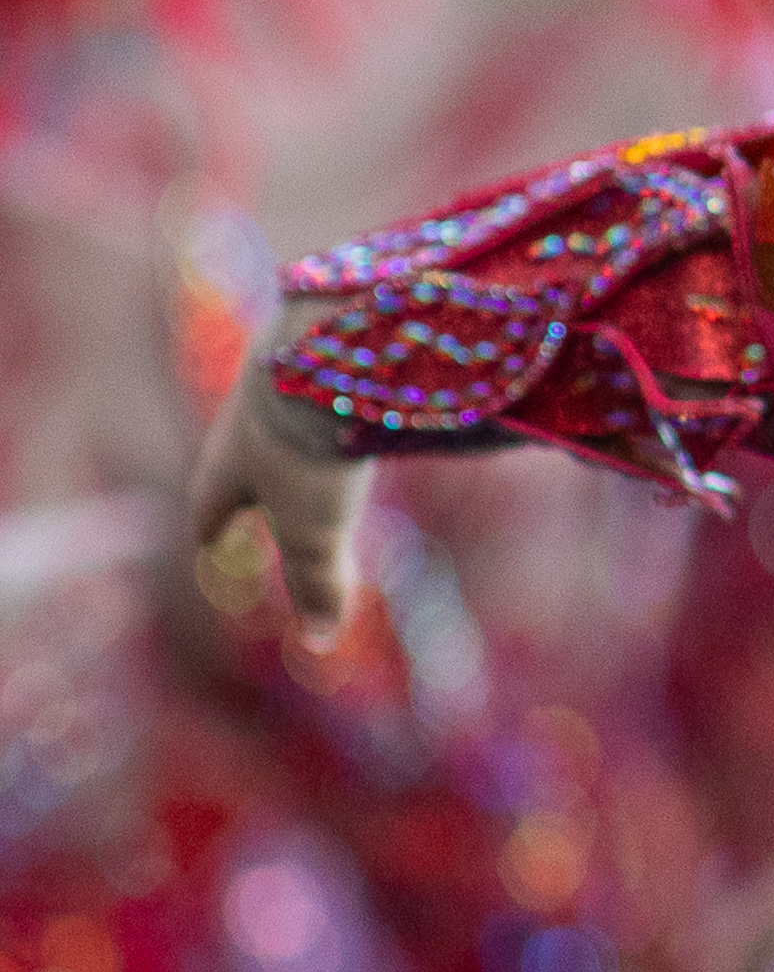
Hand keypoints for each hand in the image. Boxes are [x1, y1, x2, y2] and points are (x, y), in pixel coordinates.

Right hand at [185, 330, 370, 639]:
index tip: (209, 541)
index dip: (214, 526)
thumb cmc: (308, 442)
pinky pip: (328, 367)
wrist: (326, 335)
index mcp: (230, 461)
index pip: (212, 503)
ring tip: (313, 433)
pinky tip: (365, 381)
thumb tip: (323, 641)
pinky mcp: (327, 330)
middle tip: (258, 484)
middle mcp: (250, 410)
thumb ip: (317, 581)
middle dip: (253, 469)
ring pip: (285, 404)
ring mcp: (286, 366)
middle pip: (246, 448)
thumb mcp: (316, 526)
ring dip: (295, 422)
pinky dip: (340, 383)